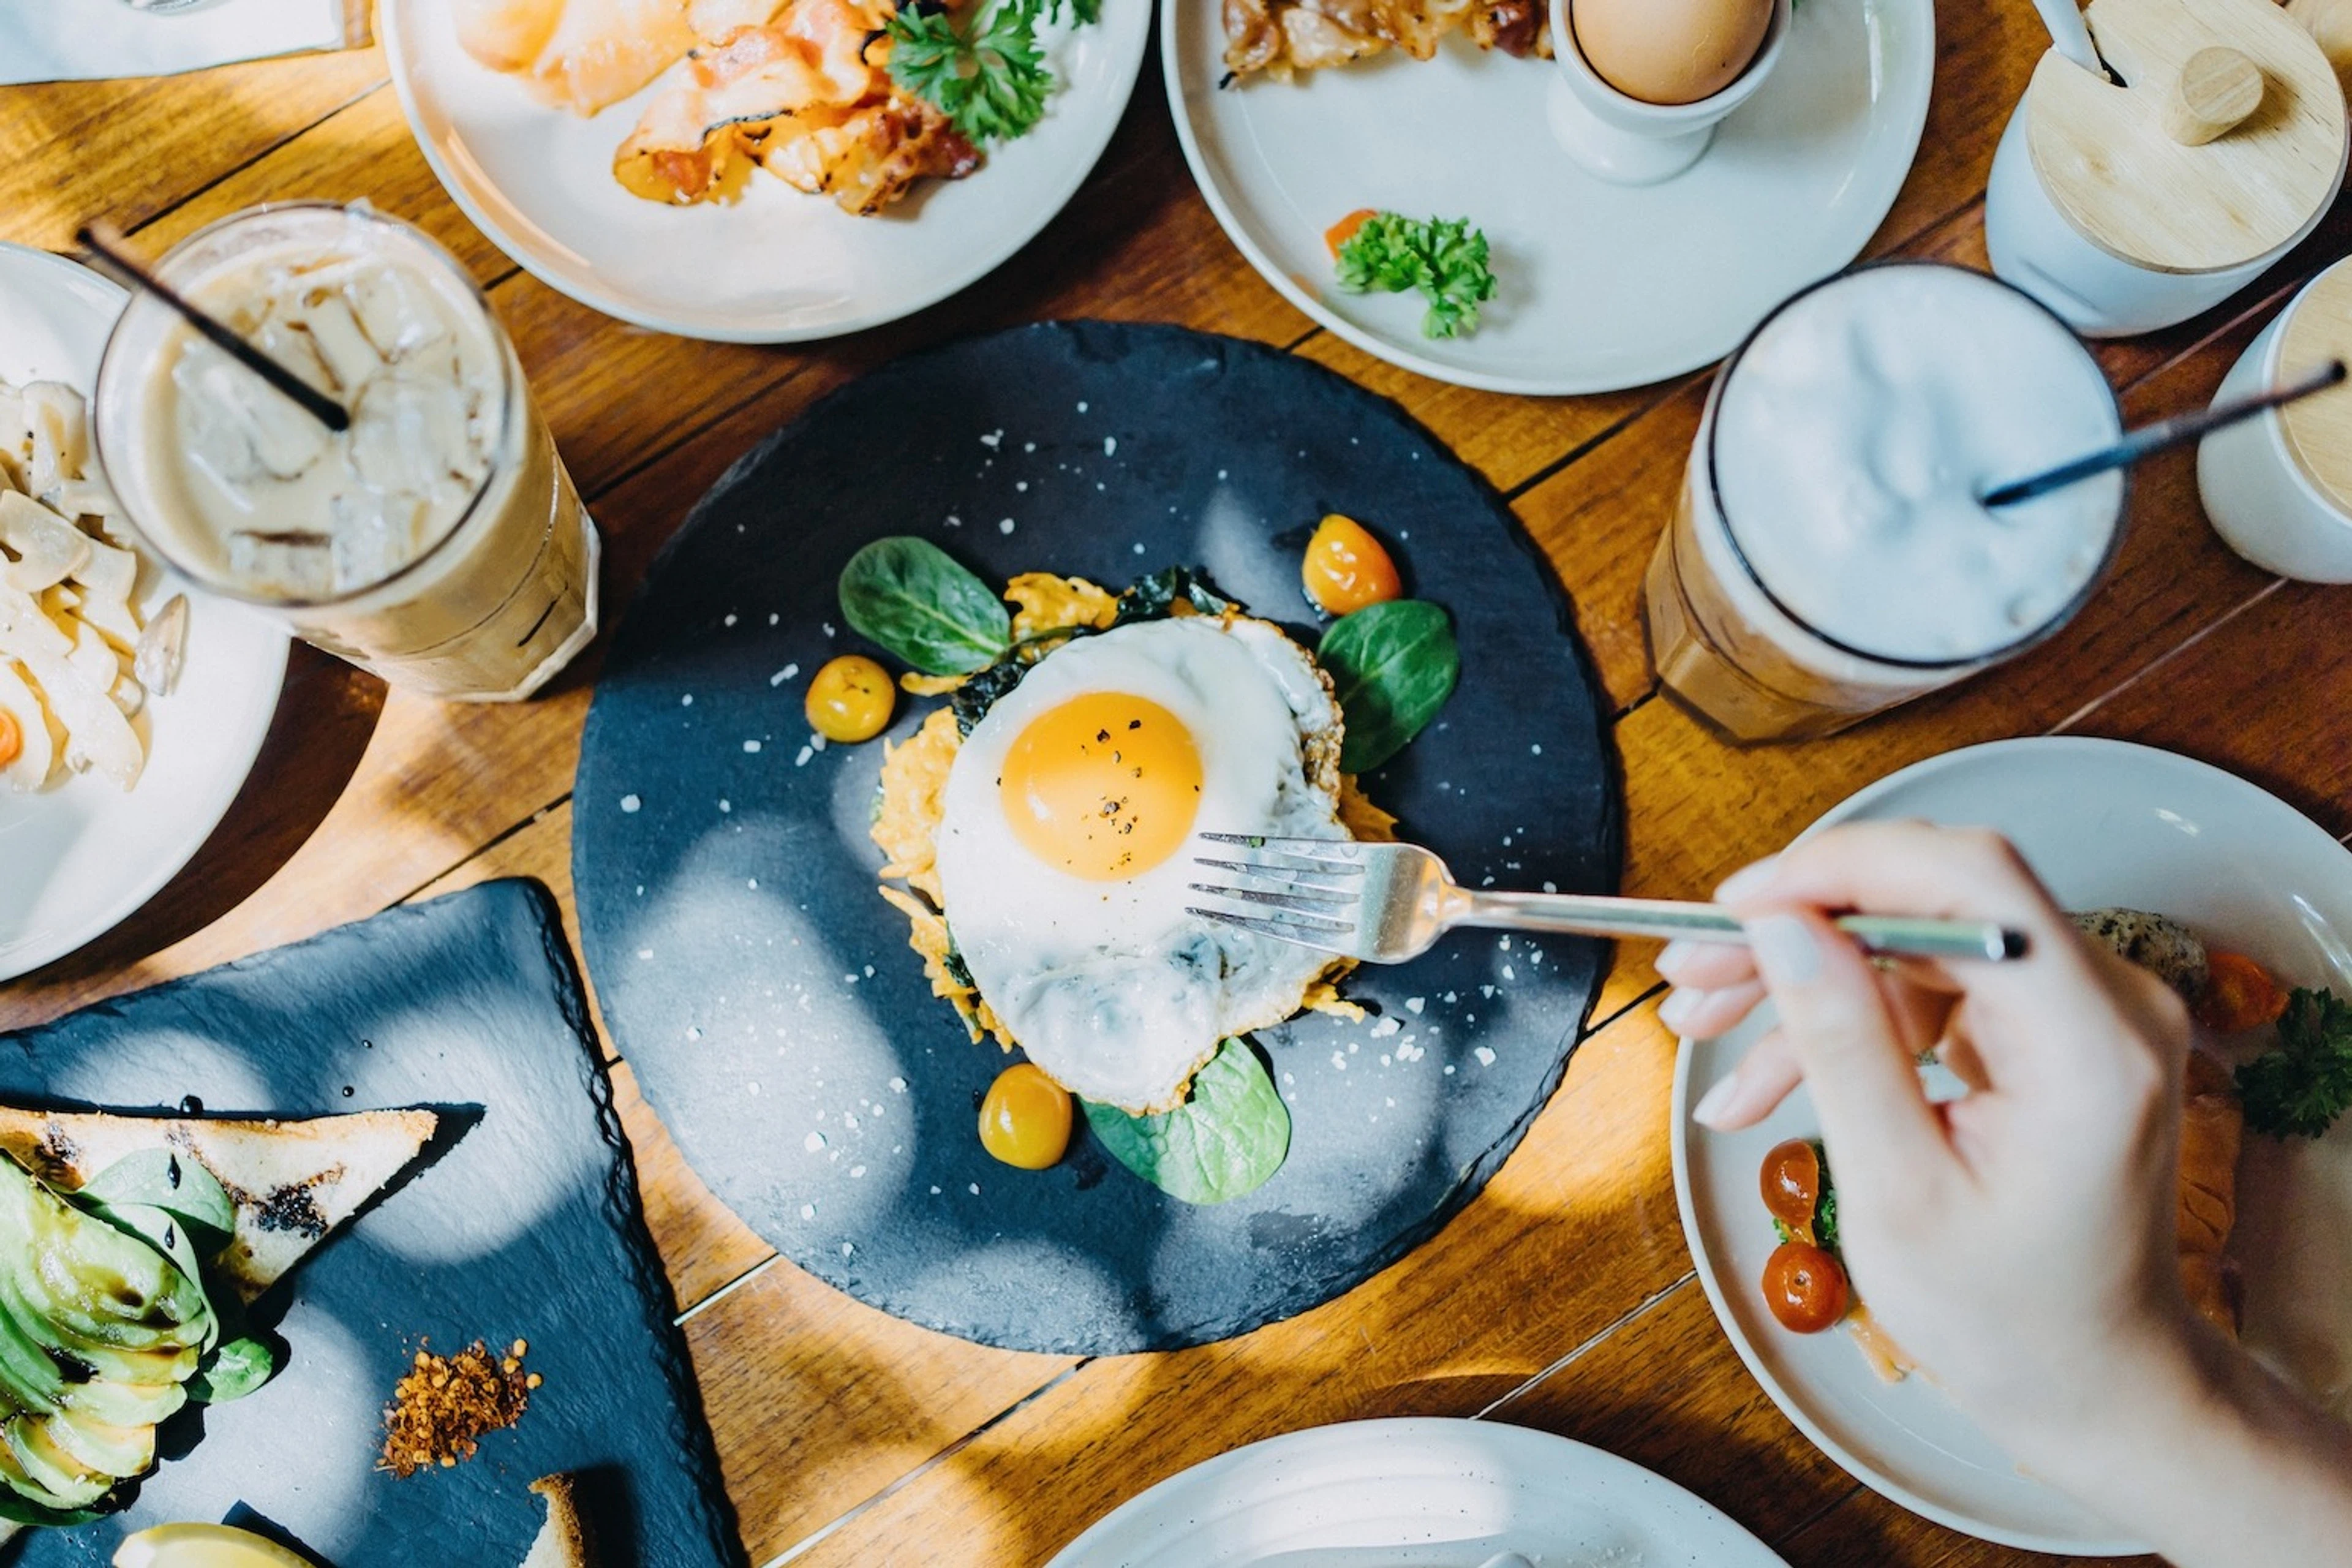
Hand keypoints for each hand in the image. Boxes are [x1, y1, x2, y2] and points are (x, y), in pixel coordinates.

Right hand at [1660, 821, 2198, 1451]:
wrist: (2090, 1378)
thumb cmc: (2007, 1315)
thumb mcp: (1897, 1192)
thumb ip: (1843, 1043)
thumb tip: (1782, 924)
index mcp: (2091, 1044)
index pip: (1969, 881)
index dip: (1842, 868)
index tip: (1737, 905)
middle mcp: (2106, 1002)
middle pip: (1931, 899)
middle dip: (1798, 926)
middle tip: (1690, 973)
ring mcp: (2078, 1009)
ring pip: (1911, 938)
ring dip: (1801, 977)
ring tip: (1700, 1027)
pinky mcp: (2043, 1026)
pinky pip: (1925, 984)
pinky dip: (1841, 1016)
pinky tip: (1760, 1077)